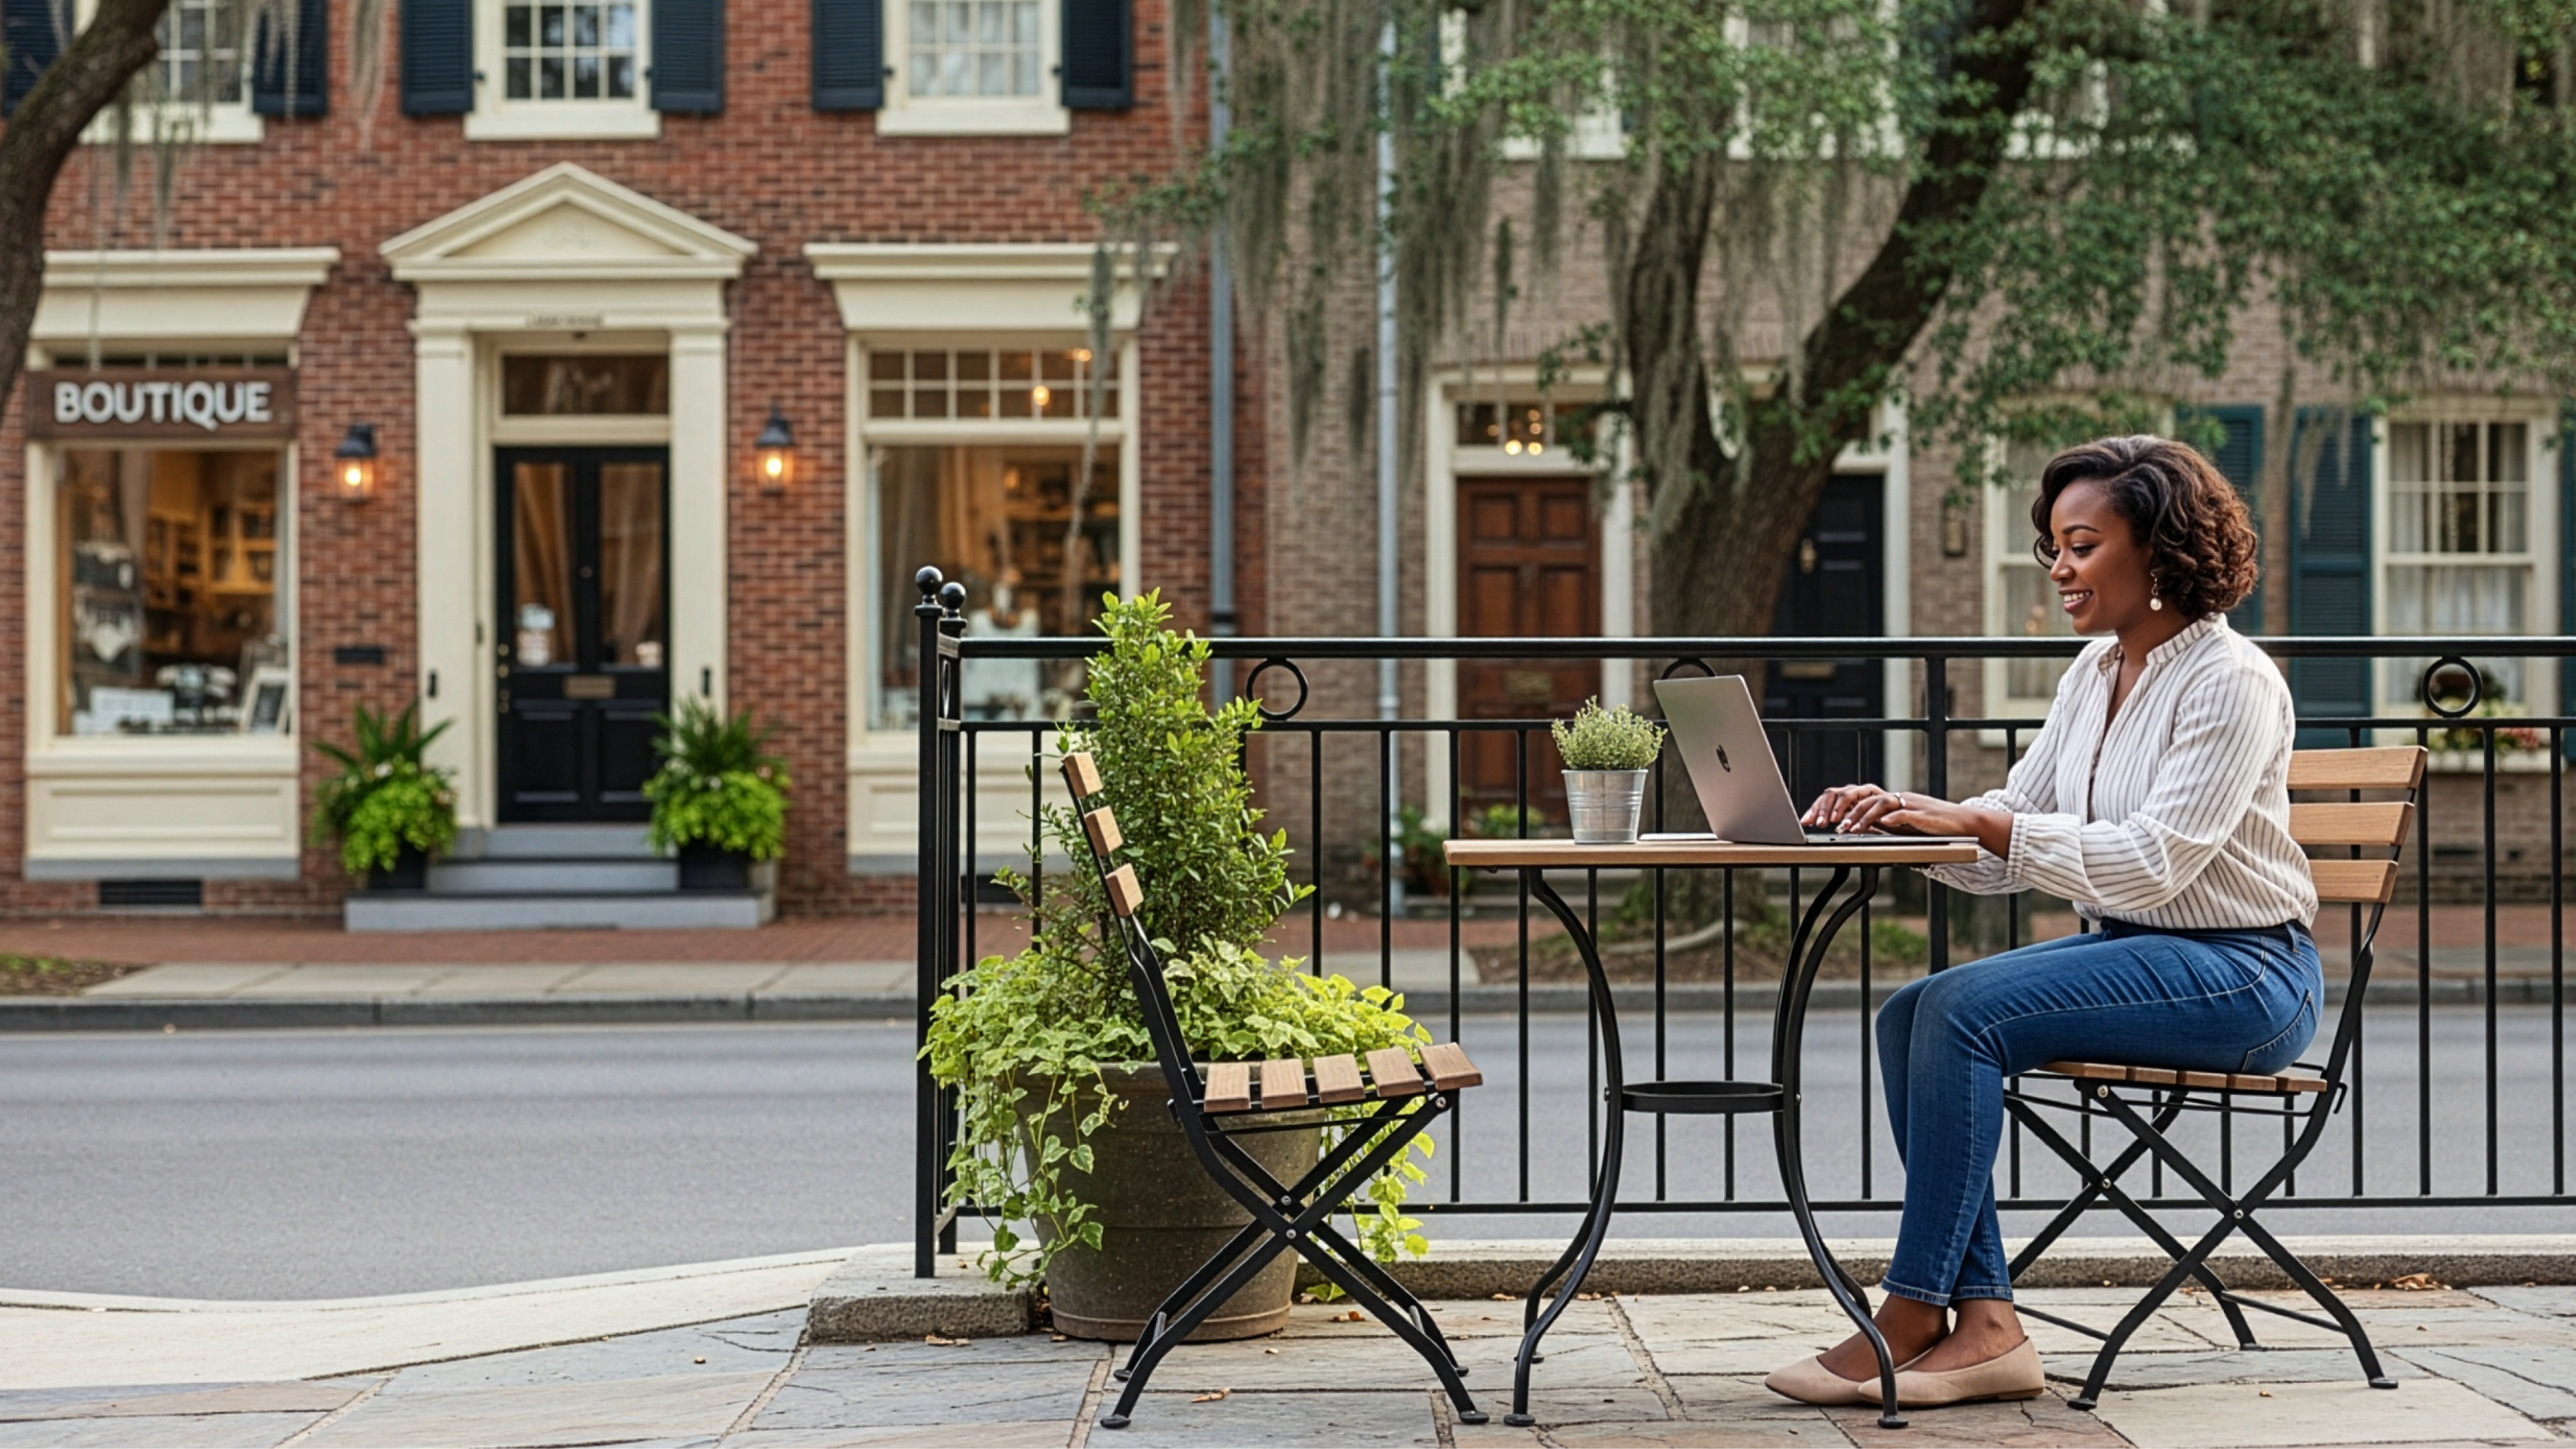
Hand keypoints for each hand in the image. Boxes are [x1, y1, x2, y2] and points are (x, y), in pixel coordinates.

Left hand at [1805, 787, 2014, 856]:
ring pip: (1877, 801)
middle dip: (1838, 807)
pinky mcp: (1921, 813)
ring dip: (1859, 816)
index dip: (1829, 805)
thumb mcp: (1897, 827)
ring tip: (1846, 829)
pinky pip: (1902, 812)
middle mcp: (1892, 797)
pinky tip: (1879, 825)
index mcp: (1883, 800)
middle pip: (1858, 793)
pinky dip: (1889, 818)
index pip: (1850, 795)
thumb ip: (1877, 826)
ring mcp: (1907, 803)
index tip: (1811, 820)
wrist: (1962, 825)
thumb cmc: (1929, 828)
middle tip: (1824, 823)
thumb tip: (1853, 832)